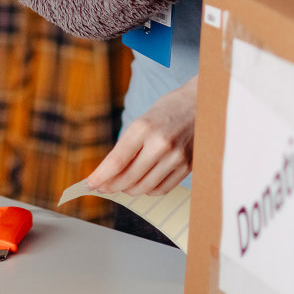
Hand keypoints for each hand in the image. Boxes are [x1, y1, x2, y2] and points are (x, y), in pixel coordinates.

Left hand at [85, 77, 196, 195]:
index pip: (117, 161)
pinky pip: (162, 189)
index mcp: (144, 127)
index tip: (90, 183)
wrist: (202, 103)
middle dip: (111, 186)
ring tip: (122, 186)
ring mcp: (176, 157)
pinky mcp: (187, 167)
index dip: (100, 177)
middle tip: (103, 187)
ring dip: (128, 190)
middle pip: (128, 178)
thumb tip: (109, 172)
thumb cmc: (169, 109)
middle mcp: (160, 143)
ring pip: (144, 187)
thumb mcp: (143, 120)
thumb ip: (128, 146)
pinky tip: (143, 184)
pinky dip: (148, 190)